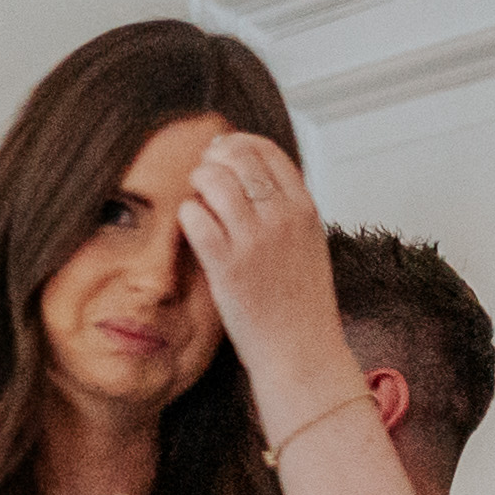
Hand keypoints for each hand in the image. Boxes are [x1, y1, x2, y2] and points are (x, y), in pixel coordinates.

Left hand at [177, 129, 351, 412]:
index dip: (238, 143)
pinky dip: (186, 215)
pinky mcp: (227, 266)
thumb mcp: (307, 244)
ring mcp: (255, 240)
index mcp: (305, 209)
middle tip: (202, 173)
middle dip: (213, 159)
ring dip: (196, 183)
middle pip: (239, 158)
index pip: (269, 151)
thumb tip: (254, 179)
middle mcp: (282, 218)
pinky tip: (190, 226)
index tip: (222, 149)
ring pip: (213, 181)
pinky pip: (194, 218)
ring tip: (195, 200)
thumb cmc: (301, 304)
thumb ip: (286, 210)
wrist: (301, 350)